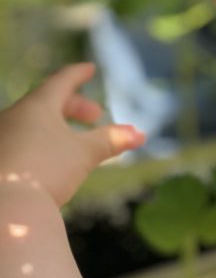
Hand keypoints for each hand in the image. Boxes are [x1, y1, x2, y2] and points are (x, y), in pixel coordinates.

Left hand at [0, 63, 144, 206]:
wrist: (6, 208)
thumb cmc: (47, 170)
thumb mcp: (84, 154)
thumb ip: (110, 141)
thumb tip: (138, 134)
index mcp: (36, 106)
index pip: (60, 81)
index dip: (78, 75)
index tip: (89, 69)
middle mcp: (12, 116)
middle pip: (46, 102)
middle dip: (74, 108)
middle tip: (95, 117)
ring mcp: (0, 138)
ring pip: (30, 123)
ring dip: (56, 127)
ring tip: (74, 142)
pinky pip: (19, 141)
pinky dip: (39, 142)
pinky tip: (48, 162)